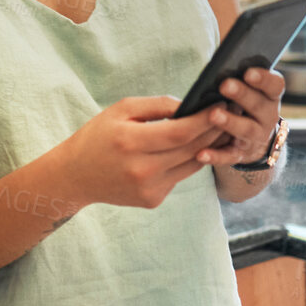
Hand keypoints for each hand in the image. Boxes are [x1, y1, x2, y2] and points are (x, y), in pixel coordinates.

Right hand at [57, 95, 224, 209]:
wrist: (76, 175)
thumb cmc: (99, 136)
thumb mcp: (121, 109)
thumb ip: (157, 105)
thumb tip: (189, 105)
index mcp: (131, 142)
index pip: (179, 133)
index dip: (203, 120)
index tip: (220, 106)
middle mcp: (141, 170)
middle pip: (190, 150)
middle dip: (213, 131)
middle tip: (229, 114)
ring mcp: (148, 189)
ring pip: (191, 166)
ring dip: (209, 147)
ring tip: (220, 129)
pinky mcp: (152, 200)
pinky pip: (179, 177)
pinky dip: (188, 162)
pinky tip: (195, 148)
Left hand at [196, 67, 284, 166]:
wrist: (254, 141)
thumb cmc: (244, 103)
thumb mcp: (248, 88)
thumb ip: (238, 73)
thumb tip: (221, 51)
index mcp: (270, 96)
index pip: (275, 85)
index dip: (264, 79)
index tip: (248, 72)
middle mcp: (267, 116)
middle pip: (258, 105)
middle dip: (242, 94)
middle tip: (225, 85)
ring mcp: (256, 137)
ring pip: (246, 130)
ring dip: (230, 122)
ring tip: (213, 115)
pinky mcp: (241, 154)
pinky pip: (228, 155)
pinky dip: (215, 156)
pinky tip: (201, 153)